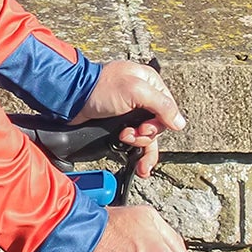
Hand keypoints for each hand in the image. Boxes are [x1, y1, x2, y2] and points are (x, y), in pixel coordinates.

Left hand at [75, 59, 183, 176]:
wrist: (71, 99)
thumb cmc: (100, 89)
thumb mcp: (135, 90)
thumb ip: (161, 105)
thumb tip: (180, 124)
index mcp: (150, 83)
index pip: (168, 108)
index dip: (159, 122)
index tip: (145, 128)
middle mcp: (143, 98)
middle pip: (157, 125)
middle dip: (145, 134)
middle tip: (131, 133)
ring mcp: (131, 113)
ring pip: (147, 136)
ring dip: (140, 145)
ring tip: (124, 139)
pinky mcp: (120, 125)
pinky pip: (136, 143)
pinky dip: (139, 155)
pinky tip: (141, 168)